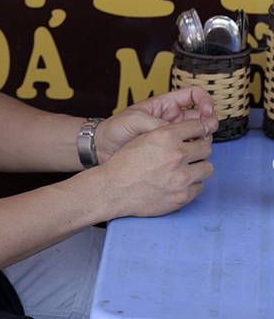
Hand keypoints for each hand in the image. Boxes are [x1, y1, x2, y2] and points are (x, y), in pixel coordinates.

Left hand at [95, 86, 216, 161]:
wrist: (104, 149)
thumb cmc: (116, 128)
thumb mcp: (135, 119)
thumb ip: (157, 124)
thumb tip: (179, 134)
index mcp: (166, 105)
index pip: (194, 96)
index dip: (205, 101)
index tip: (207, 111)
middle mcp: (173, 120)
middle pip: (202, 118)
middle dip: (209, 122)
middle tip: (205, 131)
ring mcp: (174, 138)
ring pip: (200, 136)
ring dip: (203, 140)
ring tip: (194, 145)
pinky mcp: (172, 154)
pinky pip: (190, 154)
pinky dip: (195, 155)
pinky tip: (190, 159)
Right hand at [95, 117, 213, 218]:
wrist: (115, 189)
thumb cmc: (125, 163)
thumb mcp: (144, 138)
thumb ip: (166, 133)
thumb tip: (186, 133)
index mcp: (166, 136)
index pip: (197, 126)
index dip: (198, 129)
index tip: (197, 133)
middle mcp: (177, 155)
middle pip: (206, 147)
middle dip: (200, 149)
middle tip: (191, 153)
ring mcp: (182, 177)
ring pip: (207, 168)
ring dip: (198, 167)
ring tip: (187, 169)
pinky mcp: (183, 196)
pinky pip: (200, 187)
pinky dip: (192, 184)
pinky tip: (179, 183)